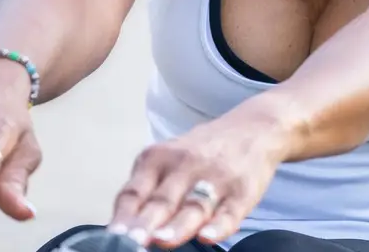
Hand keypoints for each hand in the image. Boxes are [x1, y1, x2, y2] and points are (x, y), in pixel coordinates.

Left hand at [108, 107, 284, 248]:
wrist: (255, 127)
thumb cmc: (204, 151)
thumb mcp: (168, 159)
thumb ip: (146, 191)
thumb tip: (121, 231)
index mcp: (159, 159)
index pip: (134, 191)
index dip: (123, 216)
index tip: (113, 236)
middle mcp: (186, 165)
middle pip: (162, 200)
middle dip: (145, 224)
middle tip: (130, 242)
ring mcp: (216, 178)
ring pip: (194, 206)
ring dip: (177, 226)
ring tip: (162, 240)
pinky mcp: (243, 191)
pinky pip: (230, 211)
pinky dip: (219, 225)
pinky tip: (208, 236)